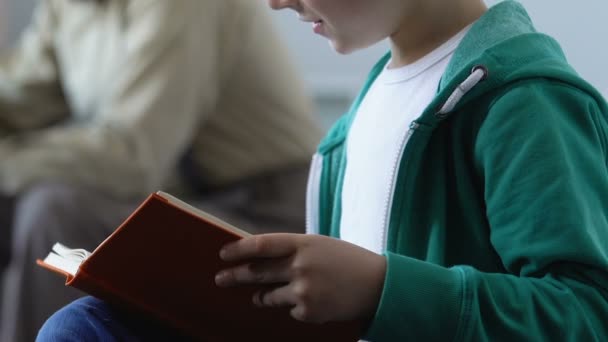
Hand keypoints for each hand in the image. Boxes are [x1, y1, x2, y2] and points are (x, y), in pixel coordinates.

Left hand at [215, 233, 386, 323]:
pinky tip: (312, 301)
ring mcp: (303, 290)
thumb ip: (293, 251)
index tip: (223, 254)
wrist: (378, 285)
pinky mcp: (308, 311)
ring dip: (260, 296)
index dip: (239, 249)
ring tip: (257, 297)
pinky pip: (289, 310)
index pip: (262, 244)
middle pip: (257, 271)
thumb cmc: (347, 261)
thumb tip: (261, 260)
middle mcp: (300, 266)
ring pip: (268, 296)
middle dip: (235, 276)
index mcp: (304, 243)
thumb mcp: (320, 246)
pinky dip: (294, 306)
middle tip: (221, 278)